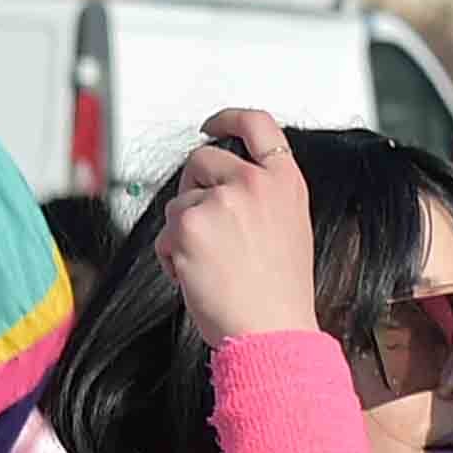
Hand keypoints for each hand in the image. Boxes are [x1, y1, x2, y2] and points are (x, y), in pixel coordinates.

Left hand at [154, 109, 324, 348]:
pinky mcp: (189, 223)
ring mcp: (220, 200)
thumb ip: (260, 196)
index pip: (258, 124)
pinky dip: (173, 256)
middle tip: (208, 229)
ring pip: (179, 200)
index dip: (227, 118)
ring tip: (213, 267)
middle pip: (203, 158)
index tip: (211, 125)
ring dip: (184, 231)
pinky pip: (164, 232)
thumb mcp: (288, 231)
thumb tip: (217, 181)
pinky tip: (198, 278)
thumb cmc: (279, 296)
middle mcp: (254, 183)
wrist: (273, 334)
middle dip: (194, 188)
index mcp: (285, 184)